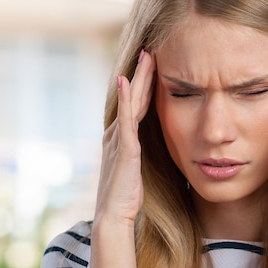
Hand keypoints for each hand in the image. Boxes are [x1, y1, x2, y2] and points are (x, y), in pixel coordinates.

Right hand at [95, 50, 155, 225]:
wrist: (113, 216)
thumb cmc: (127, 197)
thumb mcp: (137, 170)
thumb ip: (140, 154)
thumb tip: (151, 147)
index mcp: (122, 139)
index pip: (136, 106)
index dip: (144, 85)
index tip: (154, 65)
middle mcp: (117, 134)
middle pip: (133, 97)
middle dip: (142, 74)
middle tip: (150, 50)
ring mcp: (119, 140)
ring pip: (131, 102)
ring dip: (138, 78)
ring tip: (145, 57)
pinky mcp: (124, 148)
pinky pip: (126, 118)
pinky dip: (126, 98)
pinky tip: (128, 81)